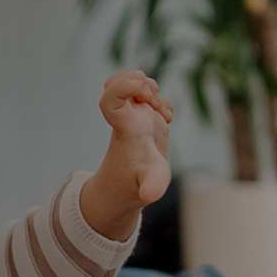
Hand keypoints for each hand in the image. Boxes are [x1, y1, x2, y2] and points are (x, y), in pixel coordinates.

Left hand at [83, 70, 173, 238]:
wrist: (126, 185)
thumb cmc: (134, 183)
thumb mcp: (149, 184)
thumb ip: (152, 186)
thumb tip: (150, 195)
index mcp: (125, 128)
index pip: (111, 98)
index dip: (124, 86)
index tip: (145, 95)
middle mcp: (127, 117)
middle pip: (121, 81)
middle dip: (144, 85)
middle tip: (156, 105)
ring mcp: (134, 115)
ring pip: (133, 83)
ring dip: (152, 89)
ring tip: (163, 111)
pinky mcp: (144, 117)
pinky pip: (145, 93)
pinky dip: (159, 98)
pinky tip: (165, 115)